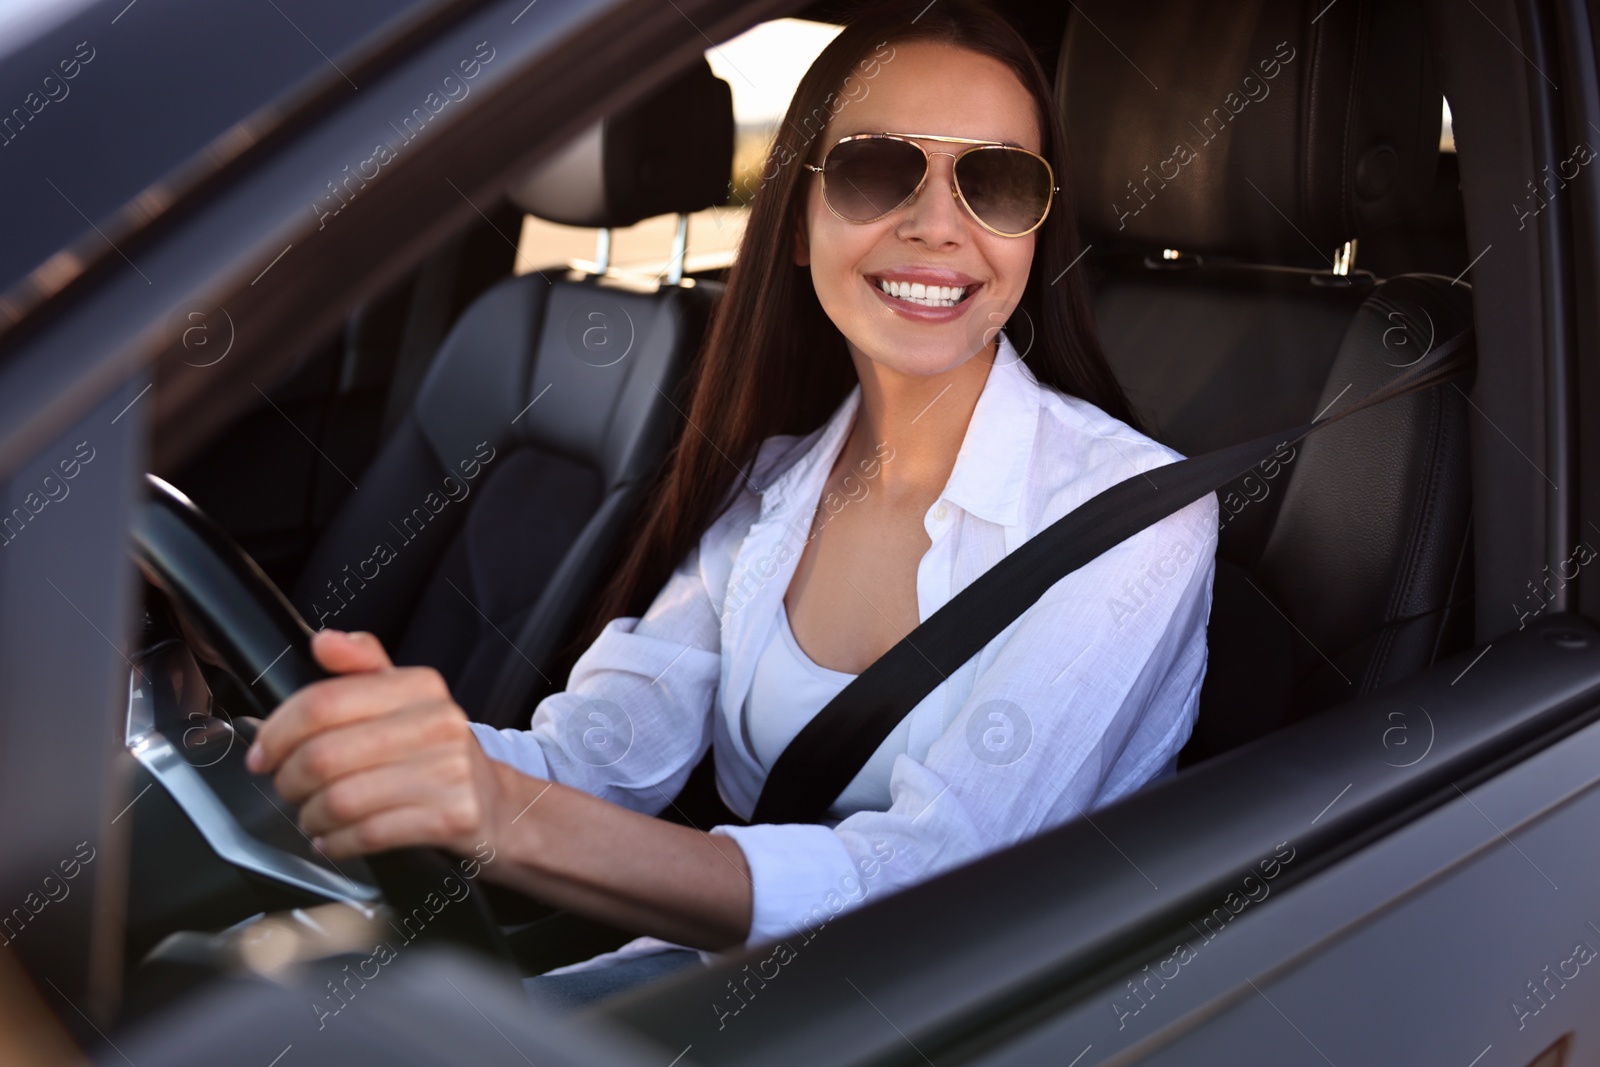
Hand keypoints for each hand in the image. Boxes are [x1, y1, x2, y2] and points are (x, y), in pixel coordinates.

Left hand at [245, 630, 506, 857]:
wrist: (501, 805)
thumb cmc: (440, 753)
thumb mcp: (408, 699)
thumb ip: (362, 666)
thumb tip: (323, 642)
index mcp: (419, 687)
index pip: (324, 702)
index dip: (278, 731)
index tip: (263, 752)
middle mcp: (438, 723)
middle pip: (325, 755)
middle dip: (289, 780)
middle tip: (287, 789)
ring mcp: (448, 772)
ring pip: (342, 799)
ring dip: (311, 816)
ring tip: (312, 817)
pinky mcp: (452, 817)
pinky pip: (370, 834)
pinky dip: (339, 843)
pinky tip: (335, 840)